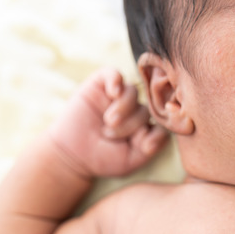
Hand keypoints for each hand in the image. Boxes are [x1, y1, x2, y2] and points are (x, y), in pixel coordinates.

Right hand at [49, 68, 168, 178]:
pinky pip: (113, 73)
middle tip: (110, 135)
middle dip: (131, 124)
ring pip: (132, 92)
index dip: (151, 133)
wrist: (70, 154)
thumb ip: (151, 147)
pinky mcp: (99, 85)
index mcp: (144, 125)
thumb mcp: (131, 160)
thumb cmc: (102, 158)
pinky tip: (113, 92)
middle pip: (146, 108)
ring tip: (108, 122)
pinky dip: (115, 80)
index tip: (138, 145)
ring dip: (122, 108)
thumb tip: (164, 131)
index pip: (160, 122)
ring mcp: (117, 96)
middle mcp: (133, 108)